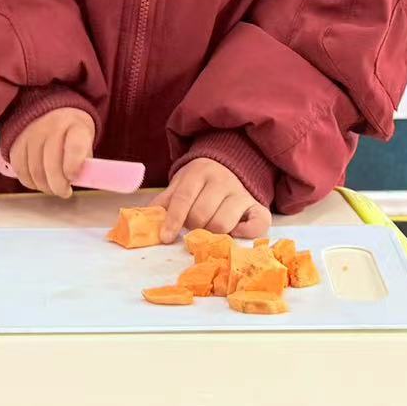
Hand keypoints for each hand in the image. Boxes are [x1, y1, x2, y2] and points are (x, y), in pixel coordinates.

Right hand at [6, 107, 93, 198]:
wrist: (50, 112)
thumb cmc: (71, 132)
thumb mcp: (86, 140)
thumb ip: (84, 161)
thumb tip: (79, 181)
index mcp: (75, 126)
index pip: (75, 147)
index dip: (73, 166)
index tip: (73, 178)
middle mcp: (52, 126)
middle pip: (51, 164)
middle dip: (58, 186)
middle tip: (64, 192)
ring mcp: (31, 133)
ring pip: (35, 171)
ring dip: (44, 186)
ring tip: (52, 187)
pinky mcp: (16, 143)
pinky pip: (20, 170)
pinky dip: (29, 182)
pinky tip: (38, 181)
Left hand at [151, 158, 269, 242]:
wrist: (228, 167)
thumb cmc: (199, 183)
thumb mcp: (179, 185)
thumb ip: (163, 202)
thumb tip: (146, 223)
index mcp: (199, 172)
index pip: (184, 198)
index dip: (173, 220)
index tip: (165, 238)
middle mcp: (223, 180)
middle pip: (202, 215)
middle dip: (193, 227)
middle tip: (193, 226)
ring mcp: (243, 193)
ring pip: (223, 224)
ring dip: (212, 233)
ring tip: (209, 228)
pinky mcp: (259, 207)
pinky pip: (257, 226)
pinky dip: (244, 234)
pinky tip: (233, 233)